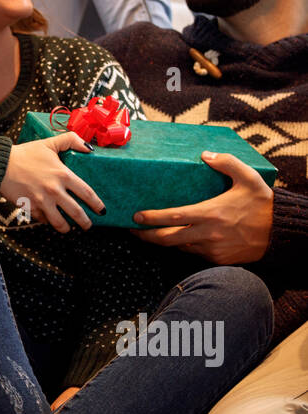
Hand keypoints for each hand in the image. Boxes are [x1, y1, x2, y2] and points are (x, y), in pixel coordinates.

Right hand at [0, 133, 104, 232]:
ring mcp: (42, 201)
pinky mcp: (30, 208)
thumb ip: (71, 140)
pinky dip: (47, 221)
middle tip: (88, 226)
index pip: (86, 193)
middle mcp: (55, 191)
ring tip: (70, 229)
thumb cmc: (25, 153)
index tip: (102, 211)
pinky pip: (43, 220)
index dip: (96, 204)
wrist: (1, 164)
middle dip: (85, 222)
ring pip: (60, 222)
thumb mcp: (49, 143)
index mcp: (63, 175)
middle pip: (76, 213)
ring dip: (67, 228)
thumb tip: (89, 148)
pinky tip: (50, 220)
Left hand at [132, 151, 273, 263]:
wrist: (280, 233)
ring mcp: (212, 249)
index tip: (136, 217)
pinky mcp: (218, 259)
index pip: (172, 217)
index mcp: (211, 213)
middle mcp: (208, 234)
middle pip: (167, 239)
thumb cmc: (262, 204)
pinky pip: (194, 253)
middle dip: (147, 236)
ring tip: (151, 234)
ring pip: (179, 247)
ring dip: (165, 242)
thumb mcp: (248, 177)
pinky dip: (184, 246)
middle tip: (133, 231)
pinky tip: (178, 239)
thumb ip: (226, 163)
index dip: (151, 218)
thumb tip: (205, 155)